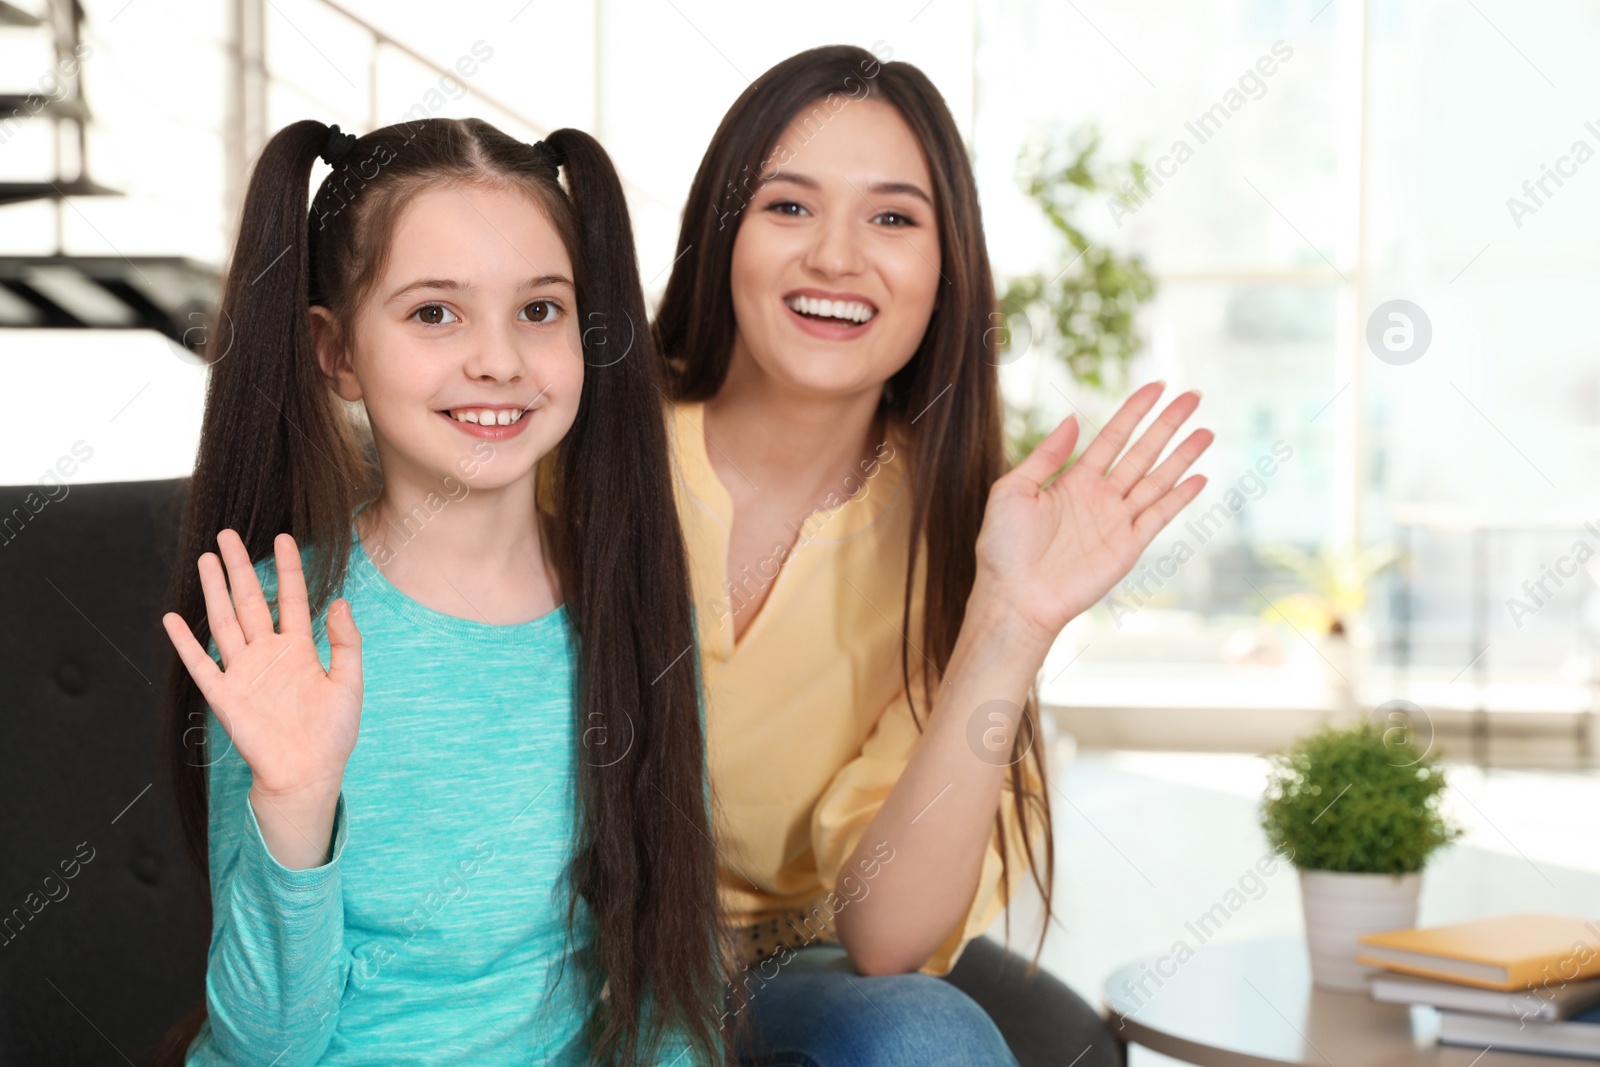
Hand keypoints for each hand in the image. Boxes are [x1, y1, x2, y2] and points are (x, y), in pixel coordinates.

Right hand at [164, 530, 362, 804]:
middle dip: (240, 567)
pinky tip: (172, 619)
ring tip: (204, 560)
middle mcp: (269, 655)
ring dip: (214, 592)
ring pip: (225, 623)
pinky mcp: (225, 697)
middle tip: (228, 535)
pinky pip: (201, 664)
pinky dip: (185, 643)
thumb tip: (340, 602)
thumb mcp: (350, 682)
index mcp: (300, 649)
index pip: (292, 599)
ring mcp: (244, 673)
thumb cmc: (333, 732)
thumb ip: (347, 642)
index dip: (288, 569)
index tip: (284, 537)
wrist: (309, 773)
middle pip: (251, 601)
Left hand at [971, 382, 1212, 648]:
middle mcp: (1100, 497)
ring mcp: (1116, 522)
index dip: (1134, 411)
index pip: (1112, 437)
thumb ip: (1046, 456)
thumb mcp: (1012, 490)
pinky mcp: (1127, 547)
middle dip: (1168, 424)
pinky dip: (1180, 498)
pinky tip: (1199, 478)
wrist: (1014, 597)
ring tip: (1206, 431)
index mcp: (1073, 481)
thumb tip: (1072, 419)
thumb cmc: (1003, 547)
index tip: (1156, 387)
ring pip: (1158, 480)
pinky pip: (1159, 516)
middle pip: (1143, 452)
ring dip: (1183, 456)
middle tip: (1193, 396)